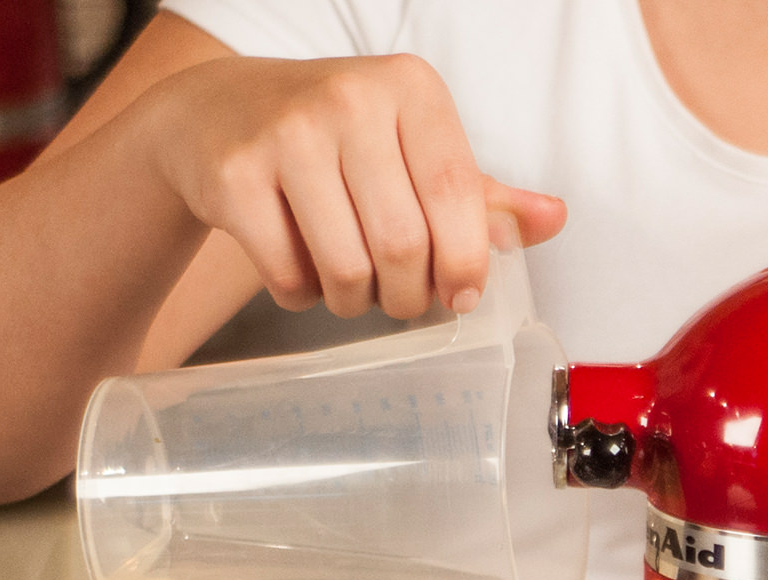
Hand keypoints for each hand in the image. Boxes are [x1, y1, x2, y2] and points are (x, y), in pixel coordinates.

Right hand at [148, 54, 565, 319]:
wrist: (214, 113)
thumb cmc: (335, 139)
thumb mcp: (412, 148)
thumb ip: (481, 194)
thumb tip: (553, 219)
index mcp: (410, 89)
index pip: (456, 197)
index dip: (465, 265)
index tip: (460, 295)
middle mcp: (349, 99)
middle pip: (403, 245)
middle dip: (409, 296)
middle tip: (400, 299)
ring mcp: (286, 133)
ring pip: (347, 269)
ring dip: (355, 302)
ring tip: (351, 284)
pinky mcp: (234, 175)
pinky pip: (289, 276)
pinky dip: (303, 295)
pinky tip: (301, 268)